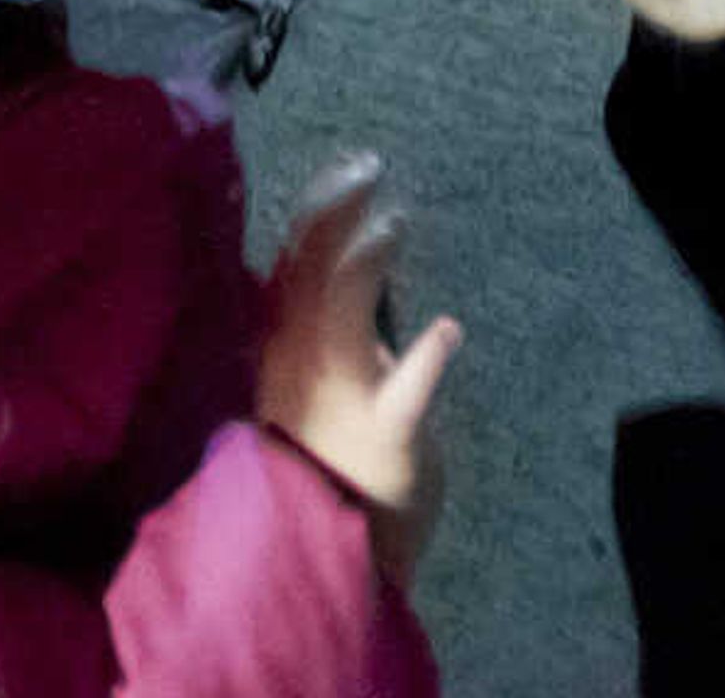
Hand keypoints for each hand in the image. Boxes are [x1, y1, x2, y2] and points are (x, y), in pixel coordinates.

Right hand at [256, 158, 459, 590]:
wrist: (313, 558)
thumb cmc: (318, 470)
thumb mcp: (305, 393)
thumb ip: (317, 337)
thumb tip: (350, 279)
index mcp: (277, 349)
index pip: (289, 261)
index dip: (318, 208)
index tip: (348, 170)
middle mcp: (298, 363)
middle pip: (307, 268)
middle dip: (336, 209)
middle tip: (370, 166)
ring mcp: (338, 399)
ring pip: (342, 315)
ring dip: (368, 261)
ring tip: (395, 222)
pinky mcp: (385, 438)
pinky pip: (400, 398)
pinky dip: (422, 362)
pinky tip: (446, 331)